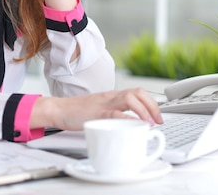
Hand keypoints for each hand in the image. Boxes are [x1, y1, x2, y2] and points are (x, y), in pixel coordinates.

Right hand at [32, 88, 163, 130]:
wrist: (58, 109)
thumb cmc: (77, 112)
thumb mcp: (100, 110)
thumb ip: (114, 114)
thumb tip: (128, 125)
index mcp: (113, 96)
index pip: (137, 92)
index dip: (152, 103)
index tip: (158, 116)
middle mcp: (111, 96)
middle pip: (138, 92)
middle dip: (152, 106)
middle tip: (158, 120)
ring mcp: (104, 103)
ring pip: (130, 98)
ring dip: (143, 111)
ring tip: (148, 123)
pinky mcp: (96, 113)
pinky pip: (115, 112)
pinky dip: (127, 118)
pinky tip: (133, 125)